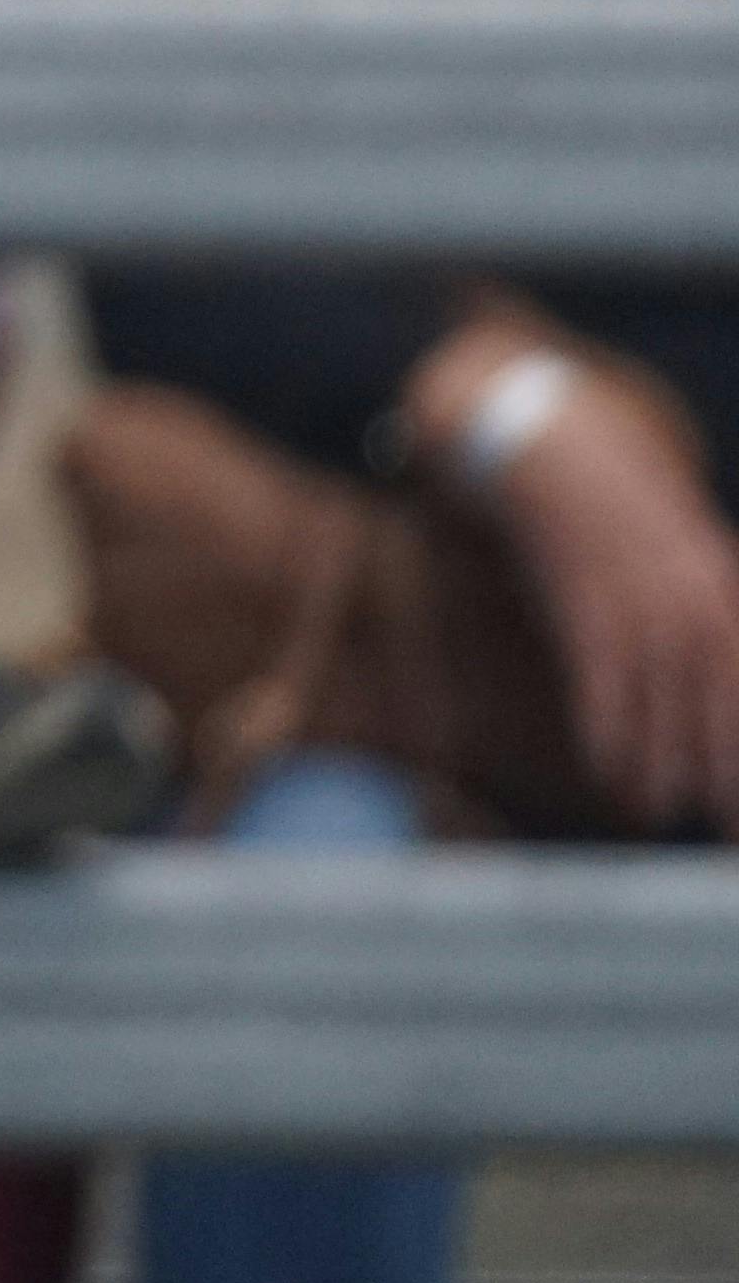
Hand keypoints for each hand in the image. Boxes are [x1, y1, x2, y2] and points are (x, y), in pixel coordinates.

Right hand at [492, 382, 738, 829]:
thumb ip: (717, 624)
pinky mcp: (581, 600)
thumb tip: (713, 704)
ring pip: (664, 697)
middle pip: (723, 696)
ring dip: (665, 763)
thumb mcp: (694, 567)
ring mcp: (636, 596)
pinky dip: (607, 730)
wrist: (560, 459)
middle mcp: (695, 595)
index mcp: (726, 589)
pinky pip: (600, 677)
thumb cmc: (630, 530)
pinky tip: (609, 774)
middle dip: (728, 766)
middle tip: (726, 823)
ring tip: (659, 812)